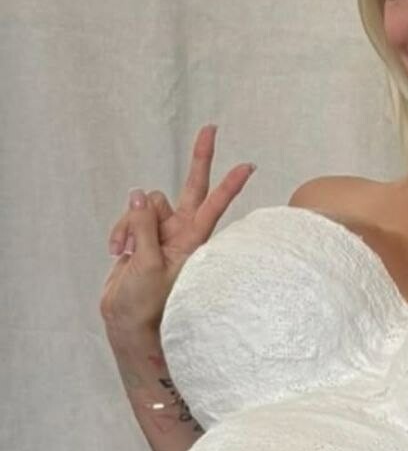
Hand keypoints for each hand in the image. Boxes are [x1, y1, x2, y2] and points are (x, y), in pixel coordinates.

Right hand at [100, 125, 255, 335]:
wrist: (127, 321)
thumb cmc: (147, 303)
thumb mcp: (148, 266)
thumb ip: (143, 227)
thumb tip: (139, 195)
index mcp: (191, 240)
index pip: (214, 206)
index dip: (229, 185)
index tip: (249, 165)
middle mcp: (179, 231)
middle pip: (191, 187)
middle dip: (200, 159)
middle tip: (211, 129)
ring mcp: (160, 231)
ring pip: (146, 203)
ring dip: (129, 221)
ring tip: (123, 251)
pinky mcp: (140, 235)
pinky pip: (129, 216)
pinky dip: (119, 230)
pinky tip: (115, 252)